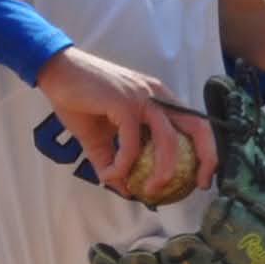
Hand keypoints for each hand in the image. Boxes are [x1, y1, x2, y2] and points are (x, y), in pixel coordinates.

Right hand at [38, 48, 216, 204]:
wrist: (56, 72)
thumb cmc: (80, 101)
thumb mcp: (100, 138)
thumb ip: (114, 162)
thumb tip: (124, 190)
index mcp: (160, 100)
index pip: (196, 124)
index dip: (207, 150)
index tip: (202, 178)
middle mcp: (158, 96)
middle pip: (198, 126)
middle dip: (207, 157)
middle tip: (199, 185)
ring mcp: (142, 97)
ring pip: (168, 139)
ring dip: (163, 171)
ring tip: (149, 190)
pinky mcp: (123, 103)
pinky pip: (131, 143)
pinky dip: (122, 165)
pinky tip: (110, 174)